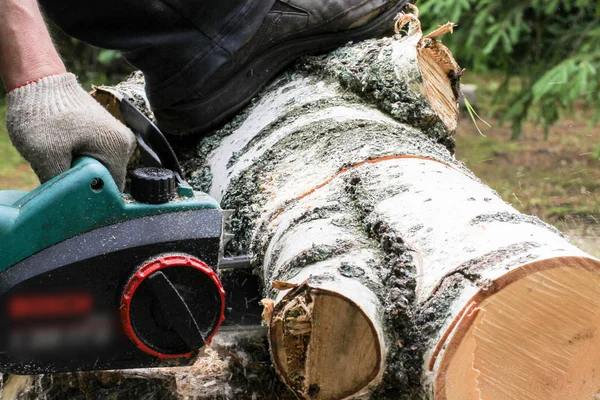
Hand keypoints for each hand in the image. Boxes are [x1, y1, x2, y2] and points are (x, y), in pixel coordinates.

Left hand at [6, 73, 135, 189]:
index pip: (111, 189)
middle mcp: (123, 143)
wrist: (37, 79)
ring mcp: (114, 137)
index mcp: (117, 148)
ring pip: (97, 170)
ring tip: (57, 160)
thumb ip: (61, 185)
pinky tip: (60, 153)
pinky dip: (76, 161)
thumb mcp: (45, 155)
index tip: (68, 198)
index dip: (90, 198)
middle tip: (57, 176)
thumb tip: (67, 206)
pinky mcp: (103, 133)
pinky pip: (93, 158)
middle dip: (81, 184)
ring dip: (77, 172)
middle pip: (105, 180)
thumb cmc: (42, 113)